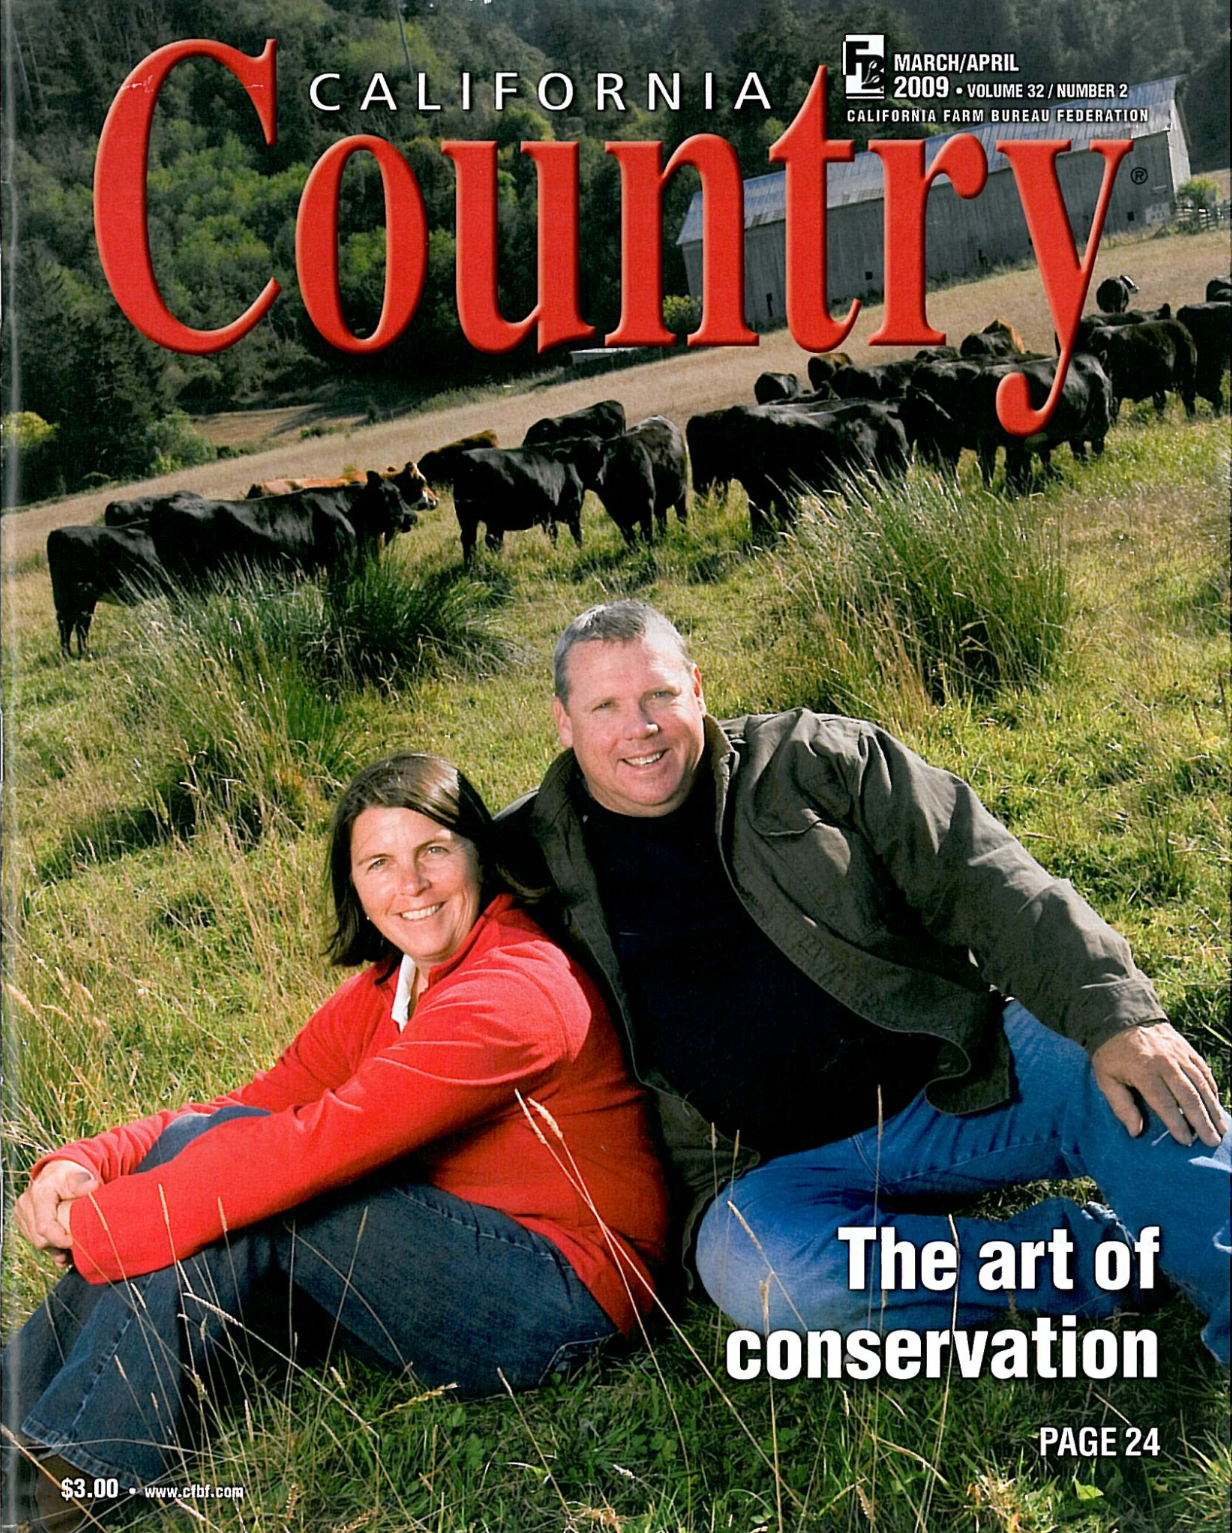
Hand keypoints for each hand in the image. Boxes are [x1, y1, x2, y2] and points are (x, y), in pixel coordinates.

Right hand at [13, 1159, 97, 1265]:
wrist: (56, 1173)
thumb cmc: (69, 1175)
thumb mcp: (78, 1176)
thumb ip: (83, 1184)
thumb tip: (93, 1186)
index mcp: (39, 1193)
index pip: (45, 1226)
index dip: (60, 1239)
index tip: (74, 1242)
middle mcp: (25, 1204)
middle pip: (40, 1238)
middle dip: (58, 1243)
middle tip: (77, 1241)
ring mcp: (21, 1214)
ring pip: (37, 1242)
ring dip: (54, 1245)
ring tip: (71, 1240)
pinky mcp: (22, 1221)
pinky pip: (34, 1240)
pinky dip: (49, 1245)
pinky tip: (62, 1244)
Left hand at [1092, 1023, 1227, 1147]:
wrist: (1121, 1017)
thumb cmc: (1112, 1053)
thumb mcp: (1106, 1078)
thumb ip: (1121, 1105)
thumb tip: (1135, 1132)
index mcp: (1143, 1071)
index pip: (1165, 1103)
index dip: (1177, 1123)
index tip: (1186, 1141)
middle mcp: (1165, 1063)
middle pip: (1189, 1096)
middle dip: (1202, 1121)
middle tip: (1212, 1141)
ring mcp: (1179, 1054)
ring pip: (1201, 1084)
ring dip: (1212, 1108)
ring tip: (1221, 1128)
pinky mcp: (1186, 1049)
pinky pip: (1203, 1071)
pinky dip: (1212, 1089)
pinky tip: (1215, 1104)